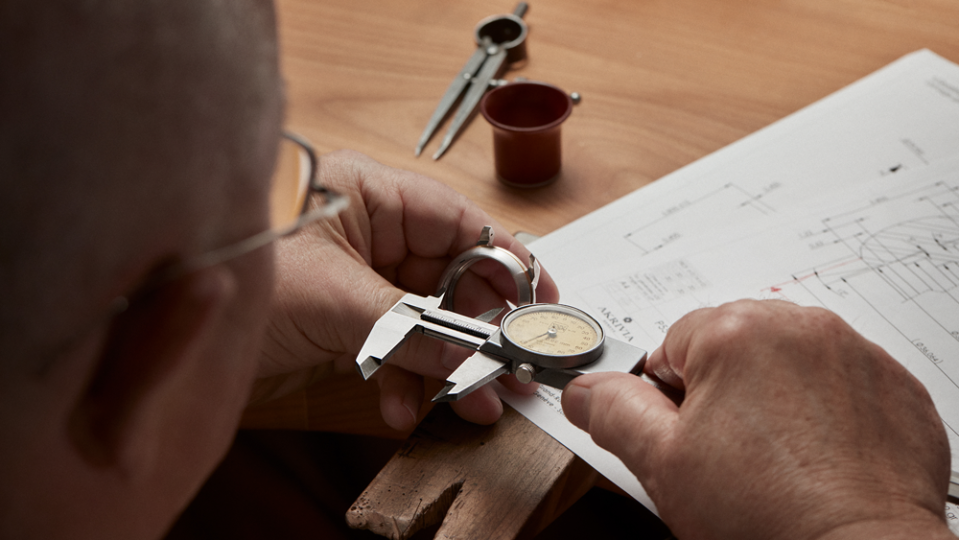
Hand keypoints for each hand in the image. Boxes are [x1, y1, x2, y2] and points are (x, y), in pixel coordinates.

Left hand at [254, 149, 558, 430]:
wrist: (166, 321)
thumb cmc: (237, 273)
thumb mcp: (336, 300)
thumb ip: (411, 329)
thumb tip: (472, 358)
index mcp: (374, 195)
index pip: (460, 223)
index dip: (505, 262)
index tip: (537, 301)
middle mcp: (373, 231)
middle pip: (450, 278)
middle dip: (476, 329)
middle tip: (504, 370)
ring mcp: (360, 277)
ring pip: (425, 318)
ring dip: (443, 364)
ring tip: (465, 403)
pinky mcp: (344, 318)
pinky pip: (392, 345)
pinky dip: (403, 378)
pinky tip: (404, 408)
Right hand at [562, 300, 951, 539]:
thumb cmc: (769, 517)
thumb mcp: (662, 465)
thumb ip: (613, 412)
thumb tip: (584, 389)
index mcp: (734, 332)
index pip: (672, 344)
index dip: (670, 398)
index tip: (688, 437)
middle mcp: (799, 326)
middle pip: (731, 346)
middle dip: (722, 391)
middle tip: (729, 455)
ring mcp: (853, 353)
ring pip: (785, 362)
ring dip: (773, 397)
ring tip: (775, 460)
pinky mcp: (893, 386)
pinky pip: (840, 382)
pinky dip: (826, 412)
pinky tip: (816, 458)